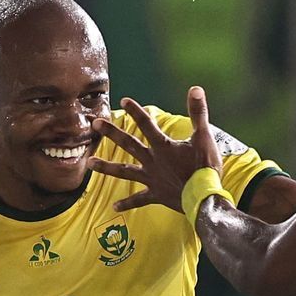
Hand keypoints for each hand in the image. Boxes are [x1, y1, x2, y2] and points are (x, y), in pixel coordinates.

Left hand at [87, 89, 222, 212]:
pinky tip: (114, 207)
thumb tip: (196, 89)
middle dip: (111, 133)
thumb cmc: (205, 168)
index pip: (146, 124)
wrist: (204, 197)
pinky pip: (138, 200)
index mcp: (163, 146)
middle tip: (95, 124)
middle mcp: (152, 161)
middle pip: (128, 144)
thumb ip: (198, 113)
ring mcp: (152, 179)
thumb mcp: (204, 137)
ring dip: (106, 167)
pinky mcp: (156, 195)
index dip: (135, 111)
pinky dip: (126, 203)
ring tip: (90, 163)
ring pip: (124, 172)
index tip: (123, 101)